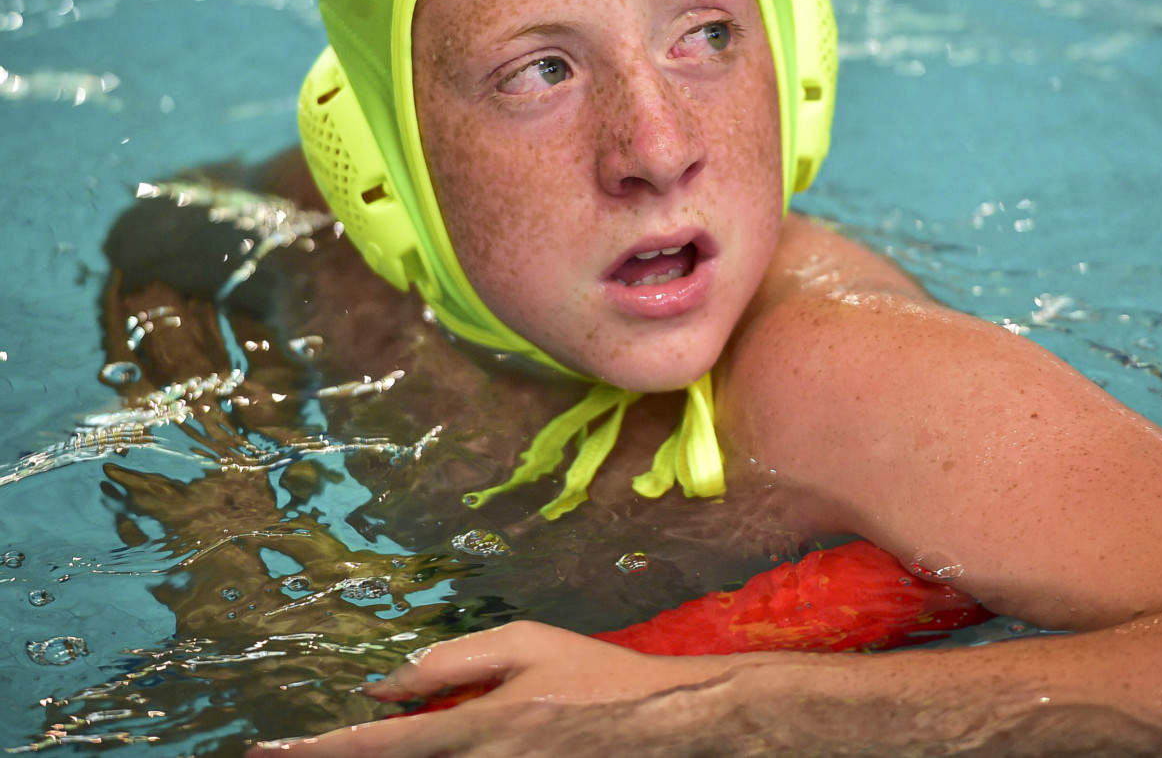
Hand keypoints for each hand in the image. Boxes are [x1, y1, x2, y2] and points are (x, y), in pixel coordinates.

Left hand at [247, 621, 731, 756]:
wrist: (665, 723)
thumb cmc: (595, 675)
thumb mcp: (527, 644)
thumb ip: (453, 661)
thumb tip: (385, 686)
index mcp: (481, 726)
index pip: (382, 746)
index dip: (319, 751)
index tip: (267, 749)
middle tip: (289, 753)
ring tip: (354, 747)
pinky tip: (418, 748)